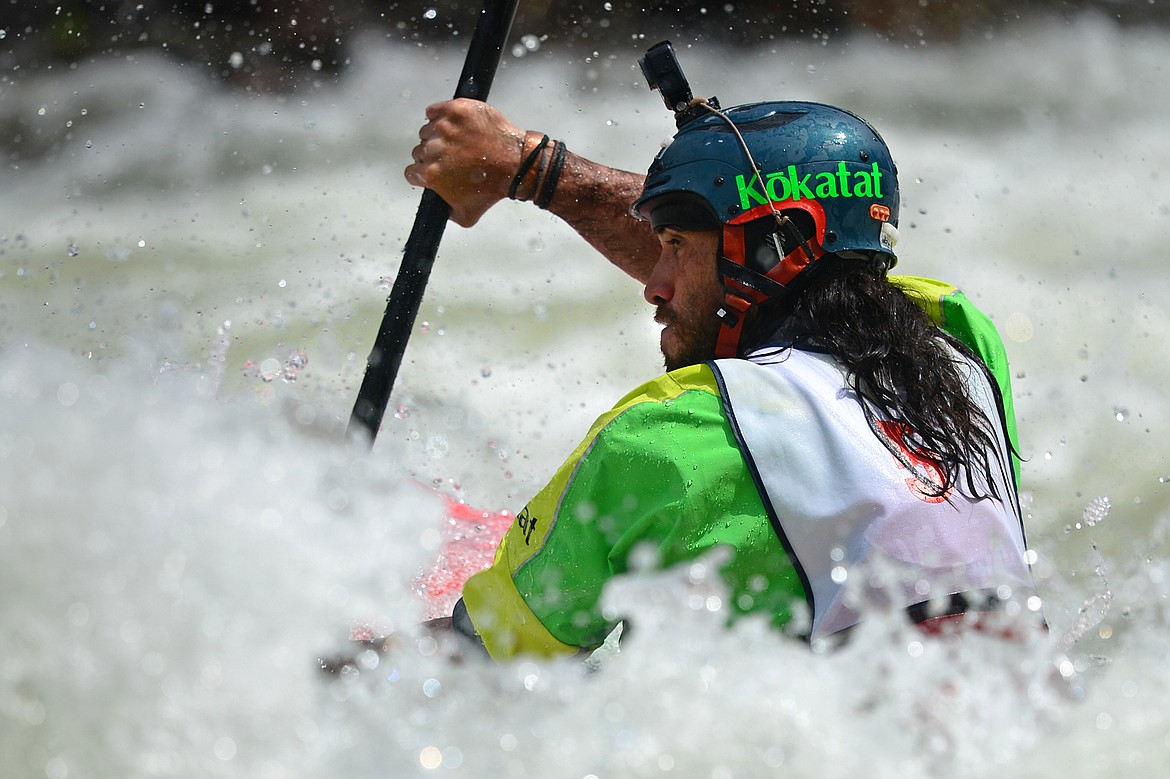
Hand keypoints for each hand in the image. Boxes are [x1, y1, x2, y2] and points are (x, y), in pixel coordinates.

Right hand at [404, 99, 525, 226]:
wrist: (515, 164)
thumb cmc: (494, 186)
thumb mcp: (466, 216)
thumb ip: (445, 213)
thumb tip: (437, 206)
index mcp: (431, 174)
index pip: (412, 172)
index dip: (422, 173)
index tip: (432, 170)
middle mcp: (433, 149)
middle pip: (419, 151)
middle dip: (432, 156)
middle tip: (451, 158)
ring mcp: (444, 127)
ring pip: (427, 131)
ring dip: (437, 136)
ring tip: (457, 142)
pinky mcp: (455, 111)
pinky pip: (434, 111)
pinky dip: (439, 115)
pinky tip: (452, 125)